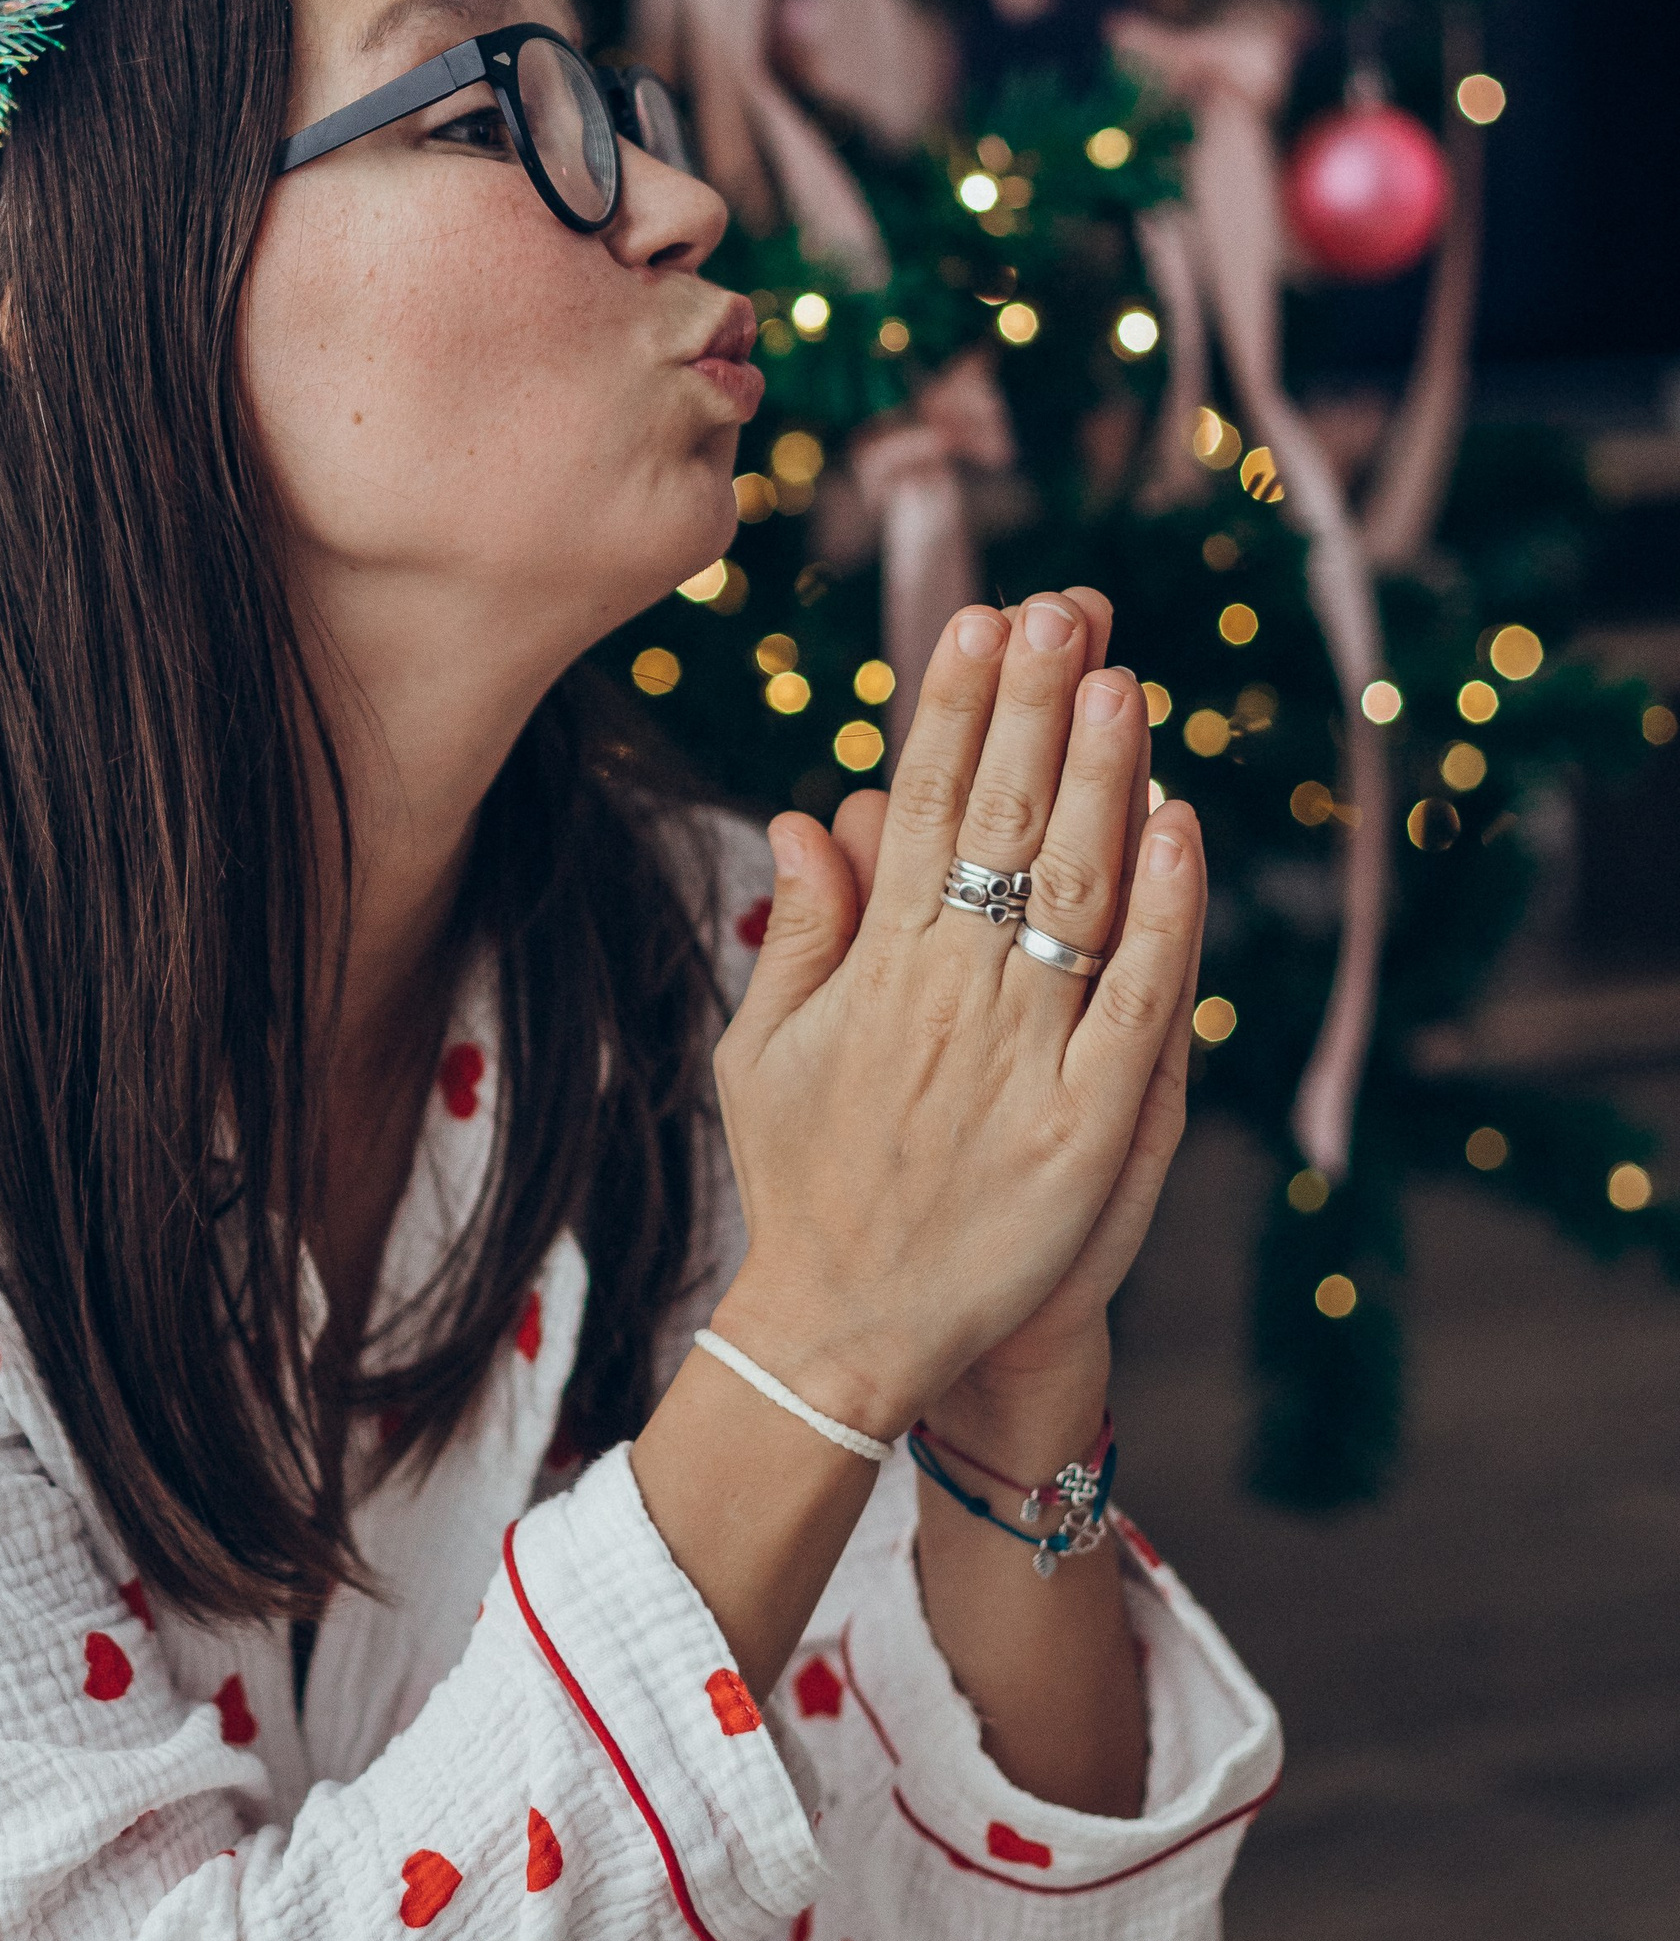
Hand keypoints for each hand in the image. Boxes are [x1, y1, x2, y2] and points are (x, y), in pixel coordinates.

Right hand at [708, 586, 1204, 1443]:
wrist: (846, 1332)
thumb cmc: (802, 1183)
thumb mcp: (761, 1050)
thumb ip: (801, 928)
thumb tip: (814, 809)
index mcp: (871, 969)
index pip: (921, 806)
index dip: (953, 709)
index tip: (979, 622)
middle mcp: (947, 998)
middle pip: (1003, 823)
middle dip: (1034, 707)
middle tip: (1062, 608)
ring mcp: (1022, 1061)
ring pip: (1074, 890)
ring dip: (1101, 777)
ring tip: (1121, 676)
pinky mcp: (1087, 1128)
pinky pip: (1138, 1001)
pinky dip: (1164, 914)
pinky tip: (1178, 826)